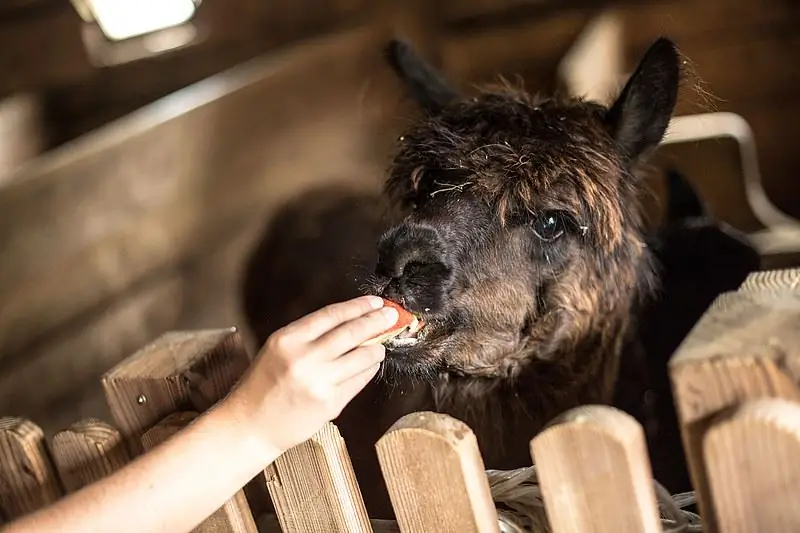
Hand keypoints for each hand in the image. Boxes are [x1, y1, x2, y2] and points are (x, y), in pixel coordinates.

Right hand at [227, 295, 397, 456]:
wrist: (250, 425)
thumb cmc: (264, 384)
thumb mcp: (278, 349)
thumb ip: (310, 335)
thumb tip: (351, 321)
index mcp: (288, 339)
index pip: (333, 314)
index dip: (359, 306)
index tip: (375, 302)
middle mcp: (304, 358)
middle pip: (352, 332)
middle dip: (377, 321)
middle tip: (391, 315)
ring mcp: (319, 382)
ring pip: (362, 357)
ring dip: (377, 349)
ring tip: (381, 345)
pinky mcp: (330, 404)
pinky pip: (359, 381)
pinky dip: (368, 370)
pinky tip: (370, 365)